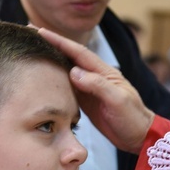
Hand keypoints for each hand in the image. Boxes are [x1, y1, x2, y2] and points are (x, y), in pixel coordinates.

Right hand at [38, 27, 154, 153]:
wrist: (139, 136)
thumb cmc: (132, 118)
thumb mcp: (118, 100)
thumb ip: (97, 86)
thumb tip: (74, 72)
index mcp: (104, 72)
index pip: (78, 53)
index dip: (60, 42)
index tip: (41, 33)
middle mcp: (95, 77)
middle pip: (70, 57)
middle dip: (52, 45)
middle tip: (31, 34)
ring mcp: (89, 89)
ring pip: (66, 71)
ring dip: (51, 60)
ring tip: (33, 51)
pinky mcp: (86, 102)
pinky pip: (67, 88)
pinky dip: (55, 81)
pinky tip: (44, 77)